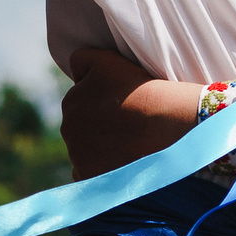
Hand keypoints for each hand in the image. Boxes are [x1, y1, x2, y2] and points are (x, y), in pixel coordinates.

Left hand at [61, 48, 203, 179]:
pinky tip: (122, 160)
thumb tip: (73, 73)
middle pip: (82, 126)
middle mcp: (67, 128)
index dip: (103, 99)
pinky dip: (101, 168)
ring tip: (129, 141)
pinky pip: (90, 172)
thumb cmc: (142, 89)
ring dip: (100, 146)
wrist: (167, 123)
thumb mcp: (108, 61)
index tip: (123, 102)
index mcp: (70, 101)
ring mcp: (77, 155)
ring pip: (85, 149)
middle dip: (98, 124)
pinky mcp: (90, 176)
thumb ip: (81, 59)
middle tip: (127, 122)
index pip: (82, 99)